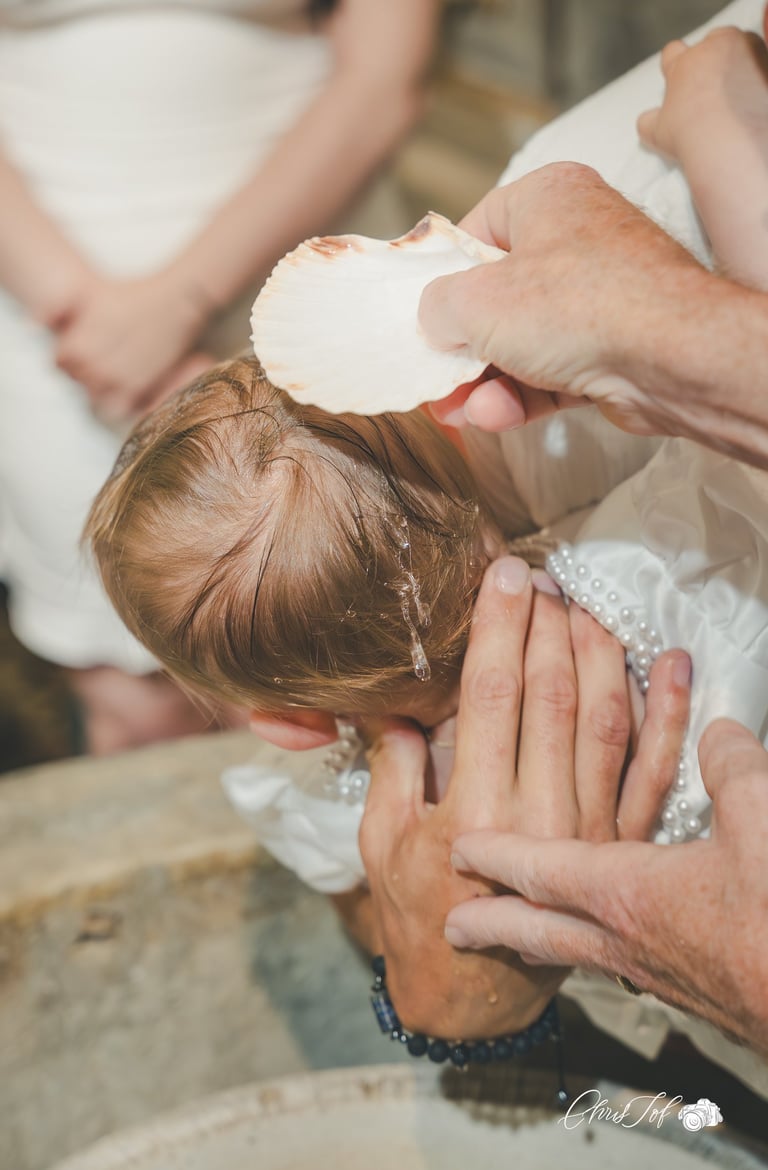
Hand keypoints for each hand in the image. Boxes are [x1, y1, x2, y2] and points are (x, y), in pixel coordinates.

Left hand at [54, 270, 212, 421]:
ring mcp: (115, 379)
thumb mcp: (87, 293)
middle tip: (109, 353)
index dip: (73, 355)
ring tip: (118, 368)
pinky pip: (117, 408)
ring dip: (104, 386)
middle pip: (79, 381)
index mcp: (76, 345)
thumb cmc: (131, 293)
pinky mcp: (138, 389)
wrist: (176, 300)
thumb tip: (32, 326)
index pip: (60, 365)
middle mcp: (92, 365)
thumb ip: (55, 310)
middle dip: (88, 371)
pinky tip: (129, 383)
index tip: (91, 344)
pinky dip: (120, 400)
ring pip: (96, 397)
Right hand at [358, 555, 690, 1039]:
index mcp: (474, 811)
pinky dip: (670, 714)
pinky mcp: (621, 843)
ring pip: (606, 720)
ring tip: (585, 603)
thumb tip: (397, 701)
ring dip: (600, 652)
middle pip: (552, 695)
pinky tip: (673, 663)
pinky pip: (655, 770)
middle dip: (548, 624)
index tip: (506, 574)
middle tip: (543, 575)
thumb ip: (391, 766)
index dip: (501, 628)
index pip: (492, 695)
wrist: (475, 992)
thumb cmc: (415, 911)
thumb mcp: (380, 841)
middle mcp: (539, 816)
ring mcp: (590, 829)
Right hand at [418, 163, 708, 436]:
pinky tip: (492, 418)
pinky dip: (522, 395)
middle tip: (433, 377)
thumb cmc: (577, 305)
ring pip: (524, 342)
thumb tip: (434, 321)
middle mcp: (578, 239)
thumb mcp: (477, 300)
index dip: (444, 274)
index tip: (421, 312)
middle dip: (462, 347)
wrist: (671, 358)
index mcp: (548, 197)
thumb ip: (437, 306)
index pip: (479, 228)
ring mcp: (600, 298)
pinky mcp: (613, 350)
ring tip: (456, 412)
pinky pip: (553, 371)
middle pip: (498, 295)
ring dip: (486, 381)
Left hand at [445, 718, 767, 1054]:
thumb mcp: (761, 822)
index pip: (542, 869)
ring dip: (538, 940)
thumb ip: (729, 769)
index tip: (459, 852)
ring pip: (578, 953)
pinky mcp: (692, 989)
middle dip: (494, 923)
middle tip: (455, 929)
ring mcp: (658, 971)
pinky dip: (592, 951)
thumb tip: (716, 734)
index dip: (499, 855)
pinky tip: (601, 950)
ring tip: (511, 939)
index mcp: (629, 894)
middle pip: (542, 929)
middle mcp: (629, 939)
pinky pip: (619, 964)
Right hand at [638, 29, 767, 166]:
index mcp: (684, 63)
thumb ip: (649, 122)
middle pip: (711, 42)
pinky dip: (759, 77)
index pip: (672, 52)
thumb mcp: (658, 133)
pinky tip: (753, 99)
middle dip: (711, 59)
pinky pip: (762, 64)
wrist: (730, 142)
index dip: (674, 66)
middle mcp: (714, 49)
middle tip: (712, 88)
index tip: (679, 80)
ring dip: (738, 63)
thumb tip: (646, 122)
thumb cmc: (691, 135)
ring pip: (740, 47)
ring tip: (737, 94)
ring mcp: (745, 51)